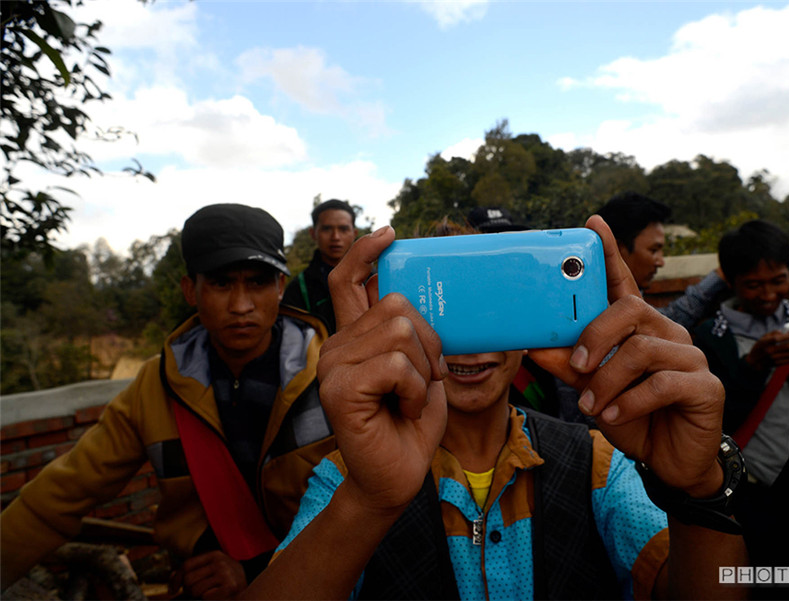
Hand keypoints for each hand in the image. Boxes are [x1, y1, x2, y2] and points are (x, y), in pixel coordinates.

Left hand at [169, 551, 246, 599]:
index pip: (187, 565)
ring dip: (198, 596)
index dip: (176, 579)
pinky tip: (217, 597)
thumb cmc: (227, 581)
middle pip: (189, 579)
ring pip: (195, 590)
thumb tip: (172, 582)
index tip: (172, 590)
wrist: (255, 587)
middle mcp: (220, 561)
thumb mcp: (211, 571)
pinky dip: (208, 599)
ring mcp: (226, 573)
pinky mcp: (230, 586)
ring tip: (208, 594)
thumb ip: (193, 572)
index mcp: (215, 554)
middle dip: (188, 590)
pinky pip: (205, 596)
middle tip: (197, 593)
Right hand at [319, 226, 447, 512]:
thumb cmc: (411, 424)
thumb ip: (412, 333)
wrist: (396, 478)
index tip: (390, 234)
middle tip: (424, 379)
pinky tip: (404, 410)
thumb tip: (421, 292)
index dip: (365, 251)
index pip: (348, 280)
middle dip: (429, 341)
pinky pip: (396, 364)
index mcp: (355, 338)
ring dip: (423, 370)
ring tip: (411, 398)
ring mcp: (333, 365)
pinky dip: (416, 389)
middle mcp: (337, 345)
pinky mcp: (338, 387)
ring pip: (400, 331)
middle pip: (396, 303)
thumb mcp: (420, 368)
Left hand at [531, 215, 724, 497]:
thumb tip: (535, 345)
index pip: (623, 283)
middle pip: (630, 310)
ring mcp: (691, 357)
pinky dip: (629, 402)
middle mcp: (668, 333)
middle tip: (577, 366)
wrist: (669, 462)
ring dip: (607, 382)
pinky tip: (613, 416)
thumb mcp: (592, 391)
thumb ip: (570, 366)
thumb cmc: (632, 417)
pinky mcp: (705, 386)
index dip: (609, 252)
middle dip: (596, 335)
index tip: (593, 222)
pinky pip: (662, 384)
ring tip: (591, 406)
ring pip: (642, 350)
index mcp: (640, 328)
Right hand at [745, 330, 788, 368]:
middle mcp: (769, 351)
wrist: (754, 361)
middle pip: (787, 347)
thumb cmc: (759, 347)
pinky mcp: (777, 363)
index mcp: (764, 343)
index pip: (776, 339)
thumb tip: (783, 332)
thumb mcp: (762, 338)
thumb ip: (772, 334)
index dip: (786, 336)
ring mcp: (774, 358)